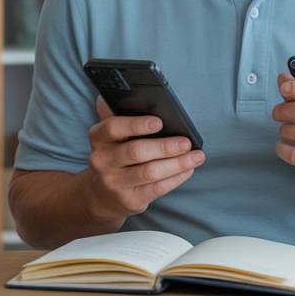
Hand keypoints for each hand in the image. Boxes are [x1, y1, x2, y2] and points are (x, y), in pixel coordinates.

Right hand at [84, 97, 205, 223]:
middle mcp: (102, 160)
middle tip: (186, 142)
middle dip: (165, 146)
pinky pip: (157, 188)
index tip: (159, 121)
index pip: (113, 127)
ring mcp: (115, 183)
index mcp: (98, 138)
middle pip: (136, 151)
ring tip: (196, 156)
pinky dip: (176, 178)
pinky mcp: (130, 200)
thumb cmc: (113, 155)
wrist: (100, 194)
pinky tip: (187, 169)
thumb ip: (117, 115)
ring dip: (177, 163)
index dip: (137, 124)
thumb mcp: (110, 136)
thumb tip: (129, 95)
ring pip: (150, 172)